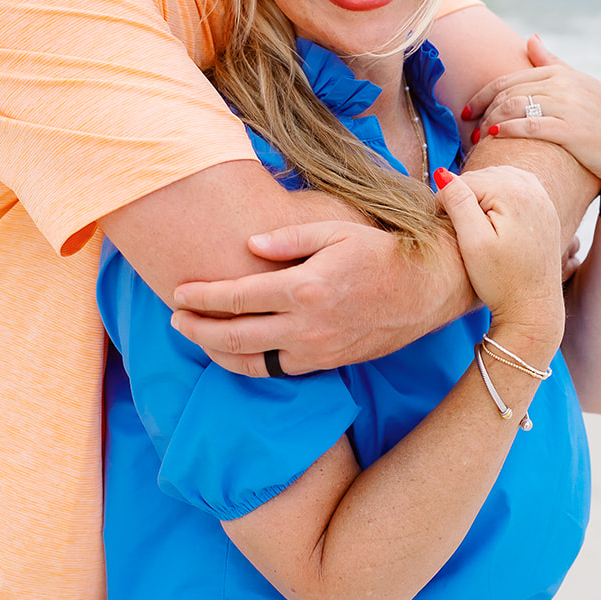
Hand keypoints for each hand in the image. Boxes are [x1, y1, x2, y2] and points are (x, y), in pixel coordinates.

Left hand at [171, 219, 473, 376]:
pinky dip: (249, 364)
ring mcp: (316, 350)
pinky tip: (235, 351)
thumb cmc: (380, 251)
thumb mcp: (336, 229)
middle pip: (235, 336)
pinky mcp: (326, 364)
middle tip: (174, 319)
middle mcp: (307, 326)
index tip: (178, 291)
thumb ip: (288, 239)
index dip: (203, 296)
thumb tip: (249, 245)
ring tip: (195, 337)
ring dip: (217, 352)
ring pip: (252, 362)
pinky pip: (276, 370)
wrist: (425, 290)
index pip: (238, 297)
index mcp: (305, 288)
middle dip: (197, 329)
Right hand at [435, 168, 564, 354]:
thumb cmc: (501, 281)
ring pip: (498, 180)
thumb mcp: (473, 242)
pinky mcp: (545, 210)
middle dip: (466, 198)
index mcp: (513, 192)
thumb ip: (458, 203)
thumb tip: (442, 173)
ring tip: (476, 227)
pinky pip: (515, 188)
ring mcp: (542, 198)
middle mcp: (532, 189)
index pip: (464, 181)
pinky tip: (493, 220)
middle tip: (461, 231)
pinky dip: (499, 197)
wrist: (534, 308)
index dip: (447, 203)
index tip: (447, 230)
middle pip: (482, 178)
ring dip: (482, 197)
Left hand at [464, 35, 600, 207]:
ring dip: (491, 121)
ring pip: (514, 107)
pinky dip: (507, 129)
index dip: (483, 95)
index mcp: (561, 73)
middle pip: (508, 93)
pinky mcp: (571, 130)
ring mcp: (567, 106)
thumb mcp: (580, 84)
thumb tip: (531, 38)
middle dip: (483, 110)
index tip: (468, 110)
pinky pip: (529, 126)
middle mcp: (562, 85)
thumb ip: (552, 63)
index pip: (510, 80)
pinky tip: (494, 137)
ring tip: (479, 137)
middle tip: (470, 127)